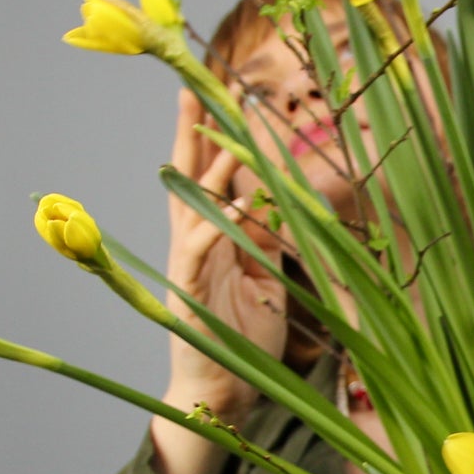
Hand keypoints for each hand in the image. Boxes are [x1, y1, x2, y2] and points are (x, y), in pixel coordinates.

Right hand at [149, 89, 285, 473]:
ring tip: (225, 133)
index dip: (214, 132)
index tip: (224, 91)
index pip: (211, 172)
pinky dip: (213, 229)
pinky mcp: (191, 292)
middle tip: (204, 84)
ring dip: (211, 170)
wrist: (222, 388)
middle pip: (192, 174)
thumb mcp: (265, 277)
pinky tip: (228, 208)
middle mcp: (196, 240)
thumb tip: (283, 204)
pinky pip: (199, 252)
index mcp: (214, 234)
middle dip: (196, 130)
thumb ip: (268, 240)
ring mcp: (190, 264)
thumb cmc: (242, 332)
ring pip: (195, 205)